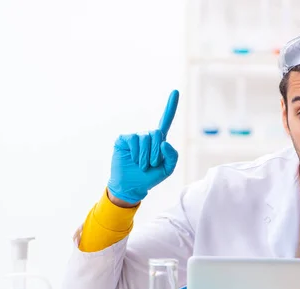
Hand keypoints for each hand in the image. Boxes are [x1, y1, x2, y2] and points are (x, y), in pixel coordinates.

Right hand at [107, 90, 179, 204]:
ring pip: (145, 138)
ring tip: (142, 165)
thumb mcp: (167, 169)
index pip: (166, 121)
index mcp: (159, 141)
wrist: (132, 186)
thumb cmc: (149, 178)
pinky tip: (134, 160)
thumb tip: (165, 142)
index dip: (171, 107)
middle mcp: (147, 136)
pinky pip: (133, 140)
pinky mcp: (123, 140)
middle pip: (157, 133)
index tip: (175, 92)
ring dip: (146, 156)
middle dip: (156, 152)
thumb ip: (173, 156)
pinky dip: (137, 153)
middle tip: (151, 164)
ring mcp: (134, 137)